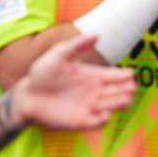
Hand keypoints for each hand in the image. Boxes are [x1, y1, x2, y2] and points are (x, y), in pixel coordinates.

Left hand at [13, 34, 136, 129]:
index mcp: (94, 76)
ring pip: (111, 106)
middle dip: (126, 90)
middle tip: (130, 88)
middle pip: (117, 91)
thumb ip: (77, 45)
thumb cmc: (42, 74)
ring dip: (120, 104)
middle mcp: (95, 92)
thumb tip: (97, 34)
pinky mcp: (82, 121)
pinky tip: (105, 114)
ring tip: (125, 99)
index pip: (114, 76)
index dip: (124, 76)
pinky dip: (103, 119)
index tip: (130, 74)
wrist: (26, 96)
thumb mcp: (58, 55)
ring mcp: (90, 107)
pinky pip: (98, 122)